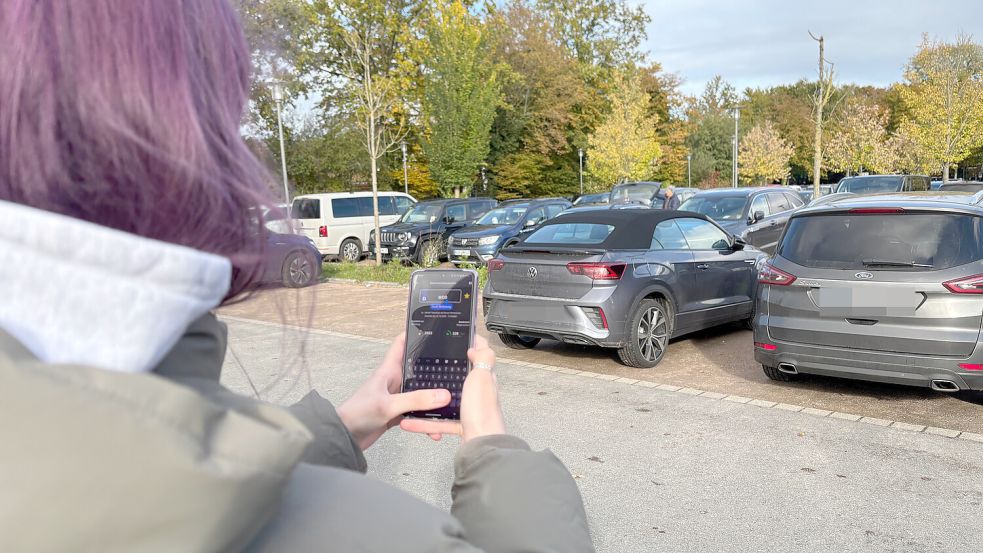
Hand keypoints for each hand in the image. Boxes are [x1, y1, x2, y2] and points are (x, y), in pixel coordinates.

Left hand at [337, 333, 452, 449]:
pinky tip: (435, 429)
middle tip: (455, 367)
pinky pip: (418, 413)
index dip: (415, 333)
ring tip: (450, 404)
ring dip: (433, 400)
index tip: (433, 329)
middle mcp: (395, 380)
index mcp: (389, 369)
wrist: (345, 437)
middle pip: (418, 368)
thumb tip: (443, 395)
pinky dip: (427, 420)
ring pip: (421, 393)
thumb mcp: (389, 405)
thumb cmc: (357, 414)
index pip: (402, 343)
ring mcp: (397, 397)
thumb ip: (416, 400)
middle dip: (435, 367)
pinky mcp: (398, 413)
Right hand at [400, 335, 506, 442]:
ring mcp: (469, 410)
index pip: (478, 357)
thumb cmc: (484, 411)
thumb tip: (477, 344)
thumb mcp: (483, 376)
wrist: (482, 444)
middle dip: (443, 374)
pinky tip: (409, 422)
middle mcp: (477, 394)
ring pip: (444, 402)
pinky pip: (438, 422)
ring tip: (412, 397)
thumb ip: (483, 357)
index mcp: (483, 378)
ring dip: (427, 401)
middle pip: (458, 380)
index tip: (453, 341)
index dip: (469, 347)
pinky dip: (423, 423)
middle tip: (425, 368)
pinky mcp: (460, 426)